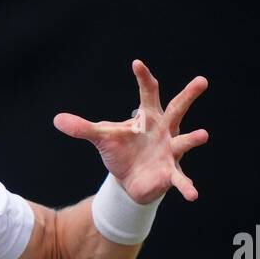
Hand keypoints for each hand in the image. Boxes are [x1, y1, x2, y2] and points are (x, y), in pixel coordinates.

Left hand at [54, 59, 208, 202]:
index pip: (148, 93)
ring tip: (203, 134)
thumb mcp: (102, 138)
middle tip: (202, 80)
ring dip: (192, 139)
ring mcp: (170, 151)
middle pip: (178, 109)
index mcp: (148, 117)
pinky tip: (193, 194)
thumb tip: (56, 120)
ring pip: (184, 142)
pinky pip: (180, 180)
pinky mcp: (169, 173)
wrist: (131, 180)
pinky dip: (186, 187)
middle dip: (189, 95)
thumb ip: (82, 128)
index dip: (143, 79)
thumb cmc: (122, 152)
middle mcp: (164, 130)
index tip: (136, 63)